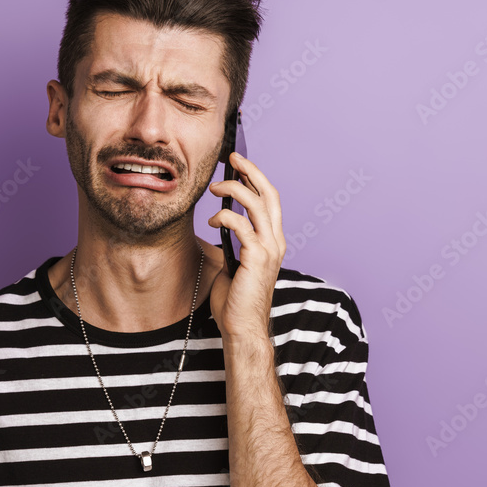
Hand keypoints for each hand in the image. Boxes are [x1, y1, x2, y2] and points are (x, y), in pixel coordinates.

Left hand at [206, 151, 285, 342]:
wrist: (241, 328)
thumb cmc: (235, 301)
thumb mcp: (229, 264)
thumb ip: (227, 243)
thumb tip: (210, 227)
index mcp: (272, 241)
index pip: (269, 201)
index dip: (256, 179)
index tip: (239, 165)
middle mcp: (275, 241)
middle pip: (269, 194)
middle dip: (251, 171)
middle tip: (233, 158)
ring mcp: (269, 249)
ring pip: (256, 204)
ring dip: (234, 189)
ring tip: (215, 186)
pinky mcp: (257, 257)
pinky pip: (241, 224)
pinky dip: (224, 216)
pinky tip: (212, 220)